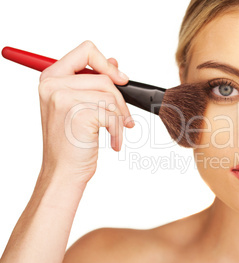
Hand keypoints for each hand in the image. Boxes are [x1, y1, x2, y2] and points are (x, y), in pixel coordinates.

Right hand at [38, 40, 133, 185]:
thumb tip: (114, 63)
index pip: (86, 50)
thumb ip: (92, 83)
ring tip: (115, 133)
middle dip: (120, 101)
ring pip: (110, 96)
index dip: (107, 64)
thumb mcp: (78, 107)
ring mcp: (63, 98)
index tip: (120, 80)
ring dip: (120, 118)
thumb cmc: (71, 144)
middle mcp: (53, 85)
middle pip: (104, 78)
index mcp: (51, 78)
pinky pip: (112, 114)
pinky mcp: (77, 113)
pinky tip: (113, 142)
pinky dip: (118, 131)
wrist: (63, 172)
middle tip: (123, 119)